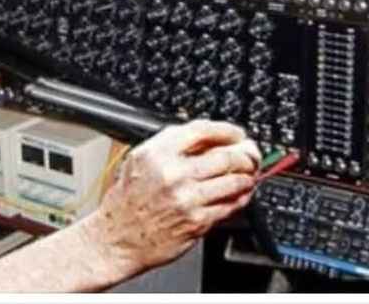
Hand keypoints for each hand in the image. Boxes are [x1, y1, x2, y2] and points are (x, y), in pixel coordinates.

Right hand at [81, 120, 259, 280]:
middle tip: (251, 155)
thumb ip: (170, 146)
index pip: (203, 131)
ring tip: (248, 176)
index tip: (237, 134)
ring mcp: (186, 198)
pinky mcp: (197, 221)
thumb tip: (207, 139)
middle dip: (246, 154)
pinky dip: (241, 198)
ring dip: (247, 177)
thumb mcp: (139, 161)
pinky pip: (230, 205)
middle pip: (226, 155)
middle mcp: (172, 173)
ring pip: (234, 180)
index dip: (227, 130)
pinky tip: (240, 195)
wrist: (117, 239)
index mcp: (157, 153)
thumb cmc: (126, 202)